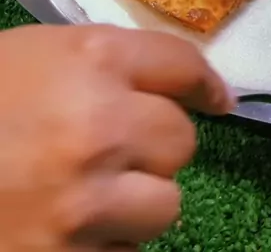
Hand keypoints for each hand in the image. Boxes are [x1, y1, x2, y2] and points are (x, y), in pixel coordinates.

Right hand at [0, 24, 233, 249]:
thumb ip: (103, 63)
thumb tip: (172, 84)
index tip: (216, 99)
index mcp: (90, 59)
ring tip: (92, 194)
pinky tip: (65, 227)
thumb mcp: (36, 54)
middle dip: (157, 146)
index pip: (180, 63)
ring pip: (164, 207)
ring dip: (137, 203)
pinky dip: (105, 244)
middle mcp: (98, 123)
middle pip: (181, 142)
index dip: (205, 83)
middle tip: (120, 148)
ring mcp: (82, 199)